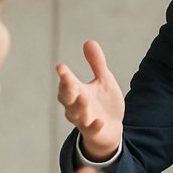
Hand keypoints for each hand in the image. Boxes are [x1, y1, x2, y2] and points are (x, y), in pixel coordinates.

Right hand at [57, 40, 124, 160]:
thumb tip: (88, 41)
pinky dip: (93, 125)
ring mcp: (84, 120)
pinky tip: (99, 121)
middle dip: (67, 89)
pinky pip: (91, 129)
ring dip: (79, 106)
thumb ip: (96, 63)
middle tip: (68, 79)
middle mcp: (77, 106)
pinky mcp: (93, 131)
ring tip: (82, 97)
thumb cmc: (104, 103)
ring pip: (76, 114)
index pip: (67, 83)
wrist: (111, 128)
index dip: (64, 76)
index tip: (61, 67)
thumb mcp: (104, 80)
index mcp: (78, 92)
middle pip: (67, 98)